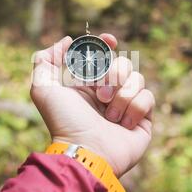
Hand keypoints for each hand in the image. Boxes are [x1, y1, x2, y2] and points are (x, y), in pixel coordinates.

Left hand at [30, 34, 154, 176]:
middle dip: (112, 75)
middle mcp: (108, 91)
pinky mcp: (142, 118)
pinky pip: (147, 97)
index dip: (107, 44)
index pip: (103, 54)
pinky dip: (134, 108)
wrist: (86, 151)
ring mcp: (126, 104)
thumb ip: (45, 59)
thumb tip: (68, 41)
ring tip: (109, 115)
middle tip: (100, 95)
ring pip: (137, 78)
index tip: (109, 40)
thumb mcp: (43, 87)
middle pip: (123, 63)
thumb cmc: (64, 121)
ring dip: (121, 95)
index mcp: (88, 82)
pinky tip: (123, 124)